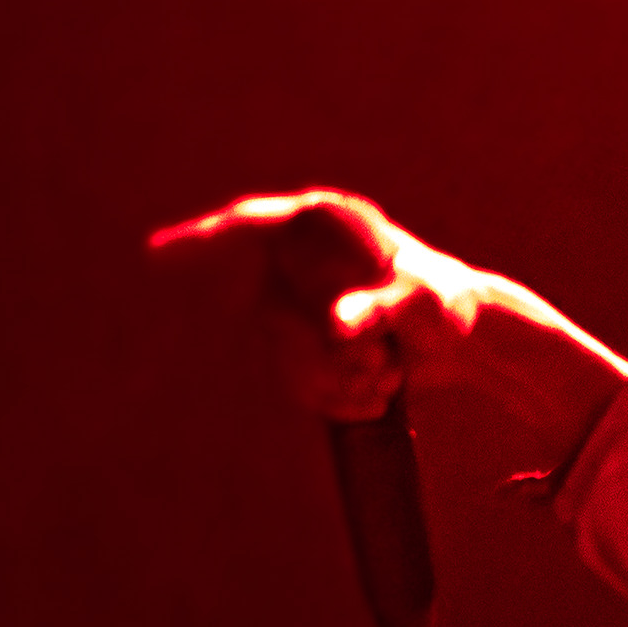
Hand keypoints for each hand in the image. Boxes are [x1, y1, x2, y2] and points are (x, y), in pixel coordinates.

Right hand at [147, 187, 627, 455]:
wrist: (471, 341)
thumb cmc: (448, 304)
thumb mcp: (421, 306)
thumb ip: (381, 310)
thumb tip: (337, 327)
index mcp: (324, 228)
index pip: (249, 227)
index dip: (200, 242)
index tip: (156, 256)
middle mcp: (303, 265)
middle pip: (270, 319)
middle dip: (321, 357)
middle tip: (381, 366)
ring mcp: (304, 305)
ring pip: (284, 361)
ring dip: (338, 382)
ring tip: (388, 375)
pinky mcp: (312, 344)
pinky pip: (300, 384)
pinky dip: (339, 399)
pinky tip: (379, 394)